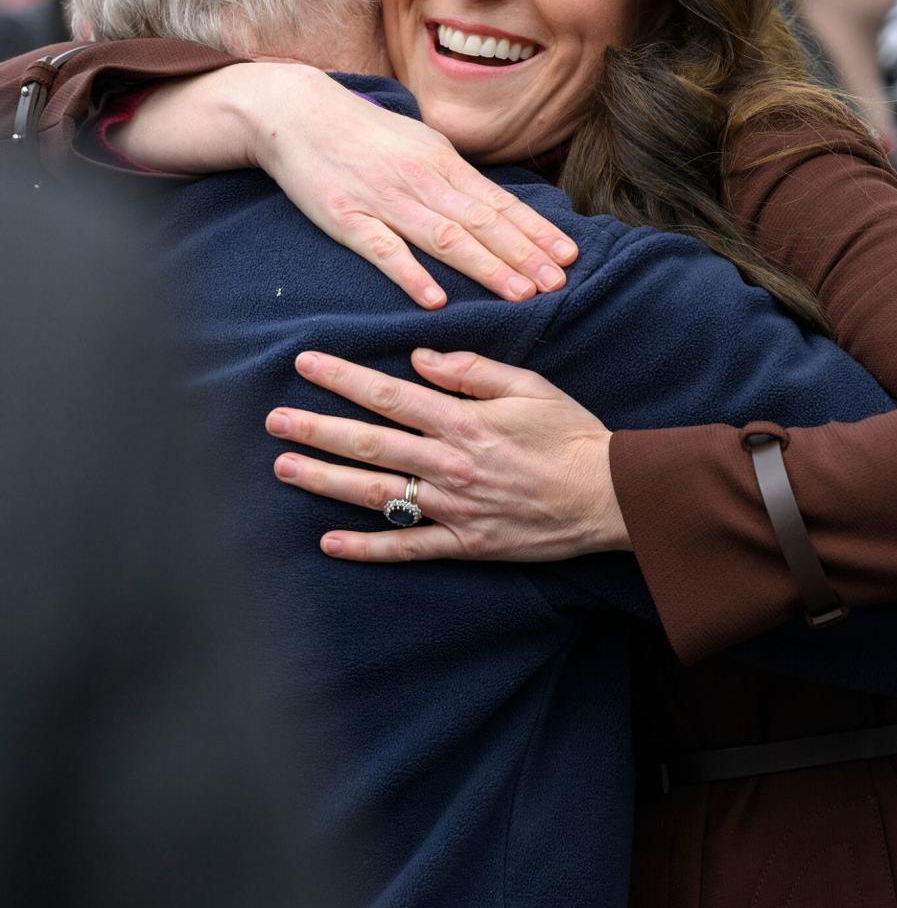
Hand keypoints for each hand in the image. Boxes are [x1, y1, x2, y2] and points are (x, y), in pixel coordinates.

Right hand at [115, 62, 578, 308]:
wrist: (296, 111)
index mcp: (442, 163)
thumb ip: (456, 177)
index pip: (498, 203)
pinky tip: (436, 300)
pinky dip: (411, 275)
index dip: (534, 231)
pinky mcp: (345, 218)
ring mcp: (383, 199)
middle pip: (481, 223)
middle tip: (558, 284)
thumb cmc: (363, 134)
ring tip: (520, 294)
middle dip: (523, 255)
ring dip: (486, 268)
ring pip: (444, 238)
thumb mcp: (419, 145)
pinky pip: (383, 250)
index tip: (569, 256)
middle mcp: (420, 180)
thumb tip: (498, 206)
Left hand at [265, 348, 630, 561]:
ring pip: (377, 493)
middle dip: (317, 428)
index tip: (305, 364)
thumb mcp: (529, 386)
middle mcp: (450, 464)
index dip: (343, 378)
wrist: (610, 495)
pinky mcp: (466, 544)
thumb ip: (471, 371)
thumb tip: (420, 358)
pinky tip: (329, 542)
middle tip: (274, 420)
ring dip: (326, 480)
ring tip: (285, 467)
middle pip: (370, 442)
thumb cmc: (571, 435)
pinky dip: (367, 548)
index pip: (389, 395)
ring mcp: (454, 507)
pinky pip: (408, 548)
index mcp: (464, 421)